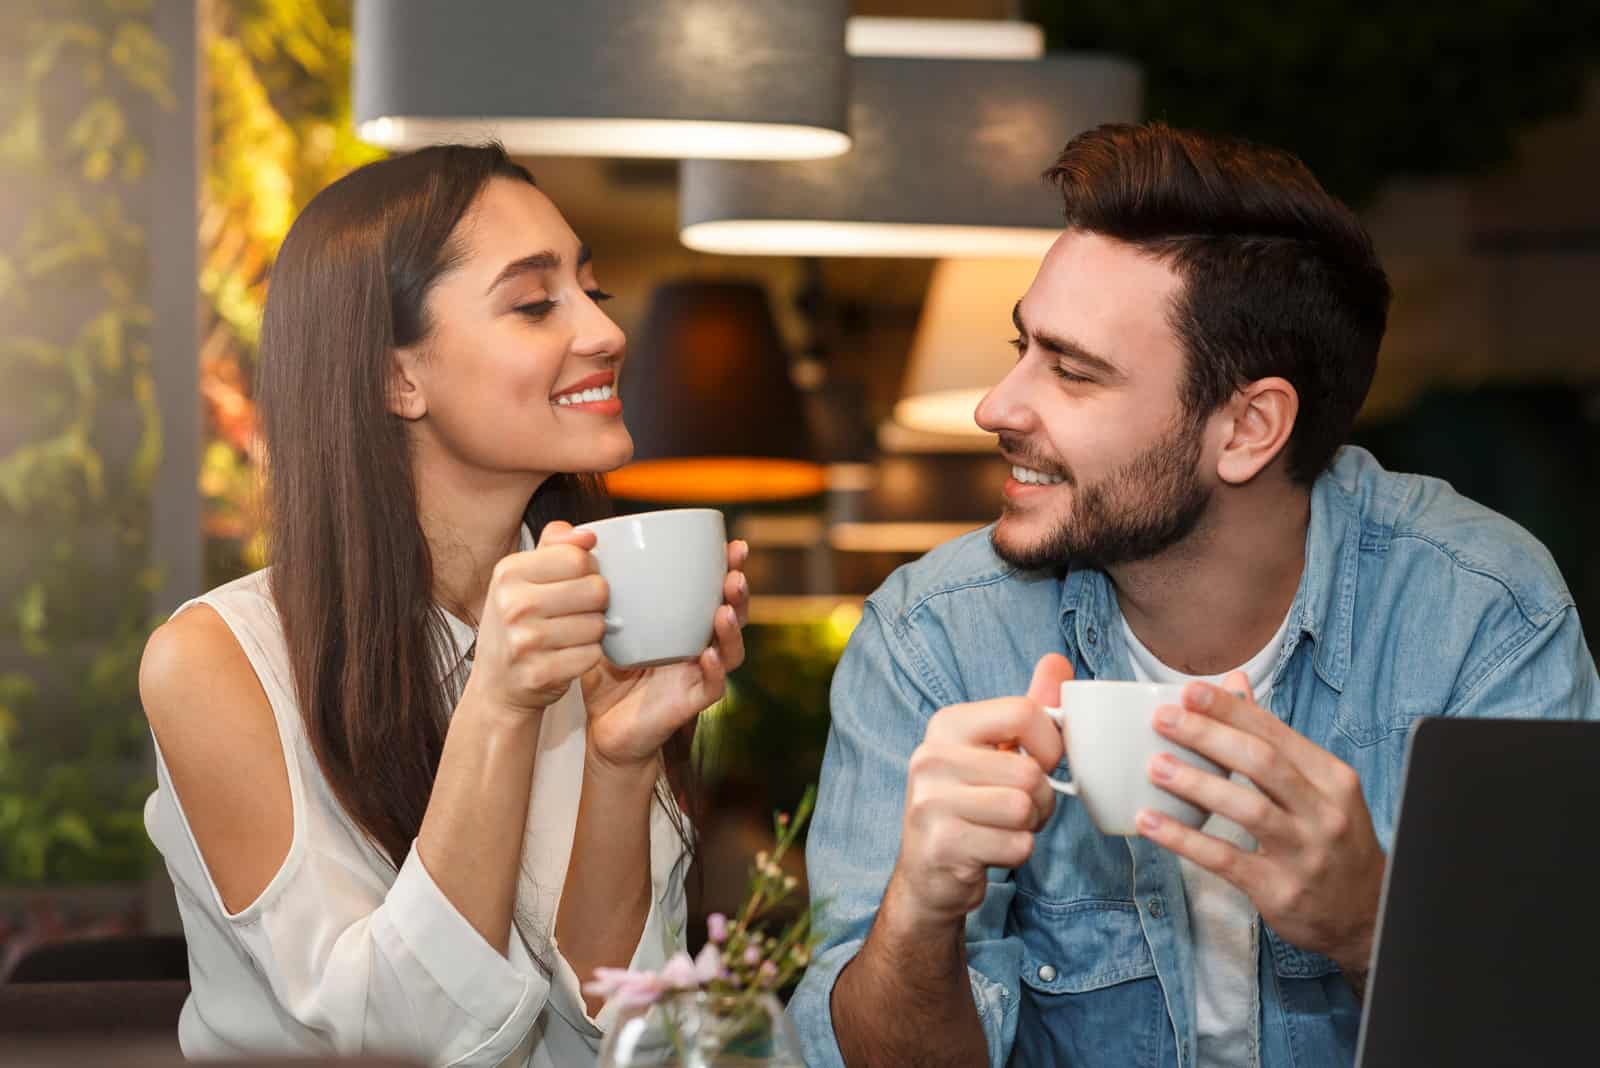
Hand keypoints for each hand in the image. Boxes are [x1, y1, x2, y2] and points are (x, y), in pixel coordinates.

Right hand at [465, 522, 606, 717]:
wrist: (496, 685)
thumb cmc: (517, 625)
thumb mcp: (523, 578)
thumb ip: (556, 546)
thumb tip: (588, 535)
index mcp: (508, 572)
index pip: (578, 557)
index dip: (589, 570)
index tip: (577, 582)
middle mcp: (512, 605)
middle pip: (595, 590)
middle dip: (596, 602)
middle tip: (576, 612)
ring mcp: (524, 642)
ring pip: (598, 624)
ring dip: (593, 631)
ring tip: (569, 635)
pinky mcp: (540, 673)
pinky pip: (593, 655)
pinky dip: (588, 656)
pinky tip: (567, 656)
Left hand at [580, 539, 750, 770]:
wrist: (601, 727)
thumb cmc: (604, 673)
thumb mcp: (591, 621)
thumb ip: (577, 578)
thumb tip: (560, 528)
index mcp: (682, 622)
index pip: (712, 589)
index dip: (727, 566)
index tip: (731, 543)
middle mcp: (698, 644)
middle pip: (732, 613)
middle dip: (738, 591)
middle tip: (734, 571)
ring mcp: (697, 673)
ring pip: (731, 649)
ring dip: (732, 628)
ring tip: (725, 610)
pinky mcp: (690, 701)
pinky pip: (712, 686)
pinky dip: (714, 670)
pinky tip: (708, 654)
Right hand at [884, 654, 1073, 932]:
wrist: (930, 875)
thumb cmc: (971, 806)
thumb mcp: (995, 752)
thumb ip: (1028, 709)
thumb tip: (1057, 661)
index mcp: (947, 725)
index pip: (1024, 712)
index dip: (1049, 744)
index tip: (1039, 764)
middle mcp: (931, 757)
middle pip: (1029, 771)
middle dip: (1041, 799)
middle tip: (1018, 809)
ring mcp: (930, 802)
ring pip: (1024, 808)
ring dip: (1029, 827)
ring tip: (1002, 828)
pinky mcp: (941, 845)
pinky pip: (1016, 845)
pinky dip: (1016, 853)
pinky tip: (989, 852)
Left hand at [1137, 671, 1386, 974]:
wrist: (1367, 912)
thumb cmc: (1333, 838)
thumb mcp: (1319, 785)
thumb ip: (1273, 736)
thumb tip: (1234, 682)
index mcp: (1332, 778)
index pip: (1276, 733)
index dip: (1230, 710)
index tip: (1190, 691)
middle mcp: (1324, 813)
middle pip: (1262, 763)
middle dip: (1209, 736)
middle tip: (1164, 720)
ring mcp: (1305, 853)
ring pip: (1247, 809)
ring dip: (1196, 783)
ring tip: (1155, 765)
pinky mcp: (1280, 890)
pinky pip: (1225, 859)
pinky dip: (1184, 839)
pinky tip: (1151, 821)